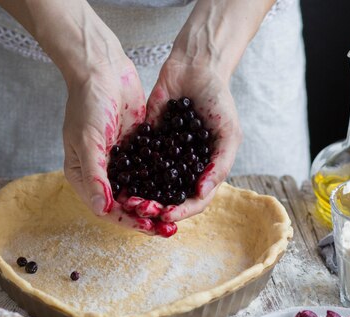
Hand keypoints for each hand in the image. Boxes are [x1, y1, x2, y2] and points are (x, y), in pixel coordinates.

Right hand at [63, 58, 175, 234]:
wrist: (102, 68)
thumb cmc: (88, 102)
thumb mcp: (89, 140)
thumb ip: (96, 175)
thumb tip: (101, 209)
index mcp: (83, 175)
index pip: (105, 207)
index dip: (127, 219)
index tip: (148, 225)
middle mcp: (101, 172)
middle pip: (124, 203)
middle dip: (145, 216)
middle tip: (168, 229)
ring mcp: (119, 160)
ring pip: (139, 190)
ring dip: (156, 203)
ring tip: (176, 216)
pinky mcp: (136, 147)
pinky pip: (149, 171)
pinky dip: (161, 182)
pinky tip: (180, 189)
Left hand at [145, 58, 242, 222]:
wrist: (195, 69)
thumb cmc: (218, 100)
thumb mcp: (228, 132)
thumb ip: (219, 164)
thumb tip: (201, 193)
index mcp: (207, 171)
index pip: (195, 201)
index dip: (182, 211)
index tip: (166, 215)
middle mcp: (185, 169)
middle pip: (171, 198)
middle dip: (156, 207)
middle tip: (141, 209)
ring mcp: (166, 157)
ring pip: (152, 186)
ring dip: (141, 196)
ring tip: (129, 200)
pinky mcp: (149, 142)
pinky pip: (138, 163)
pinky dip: (130, 174)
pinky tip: (120, 181)